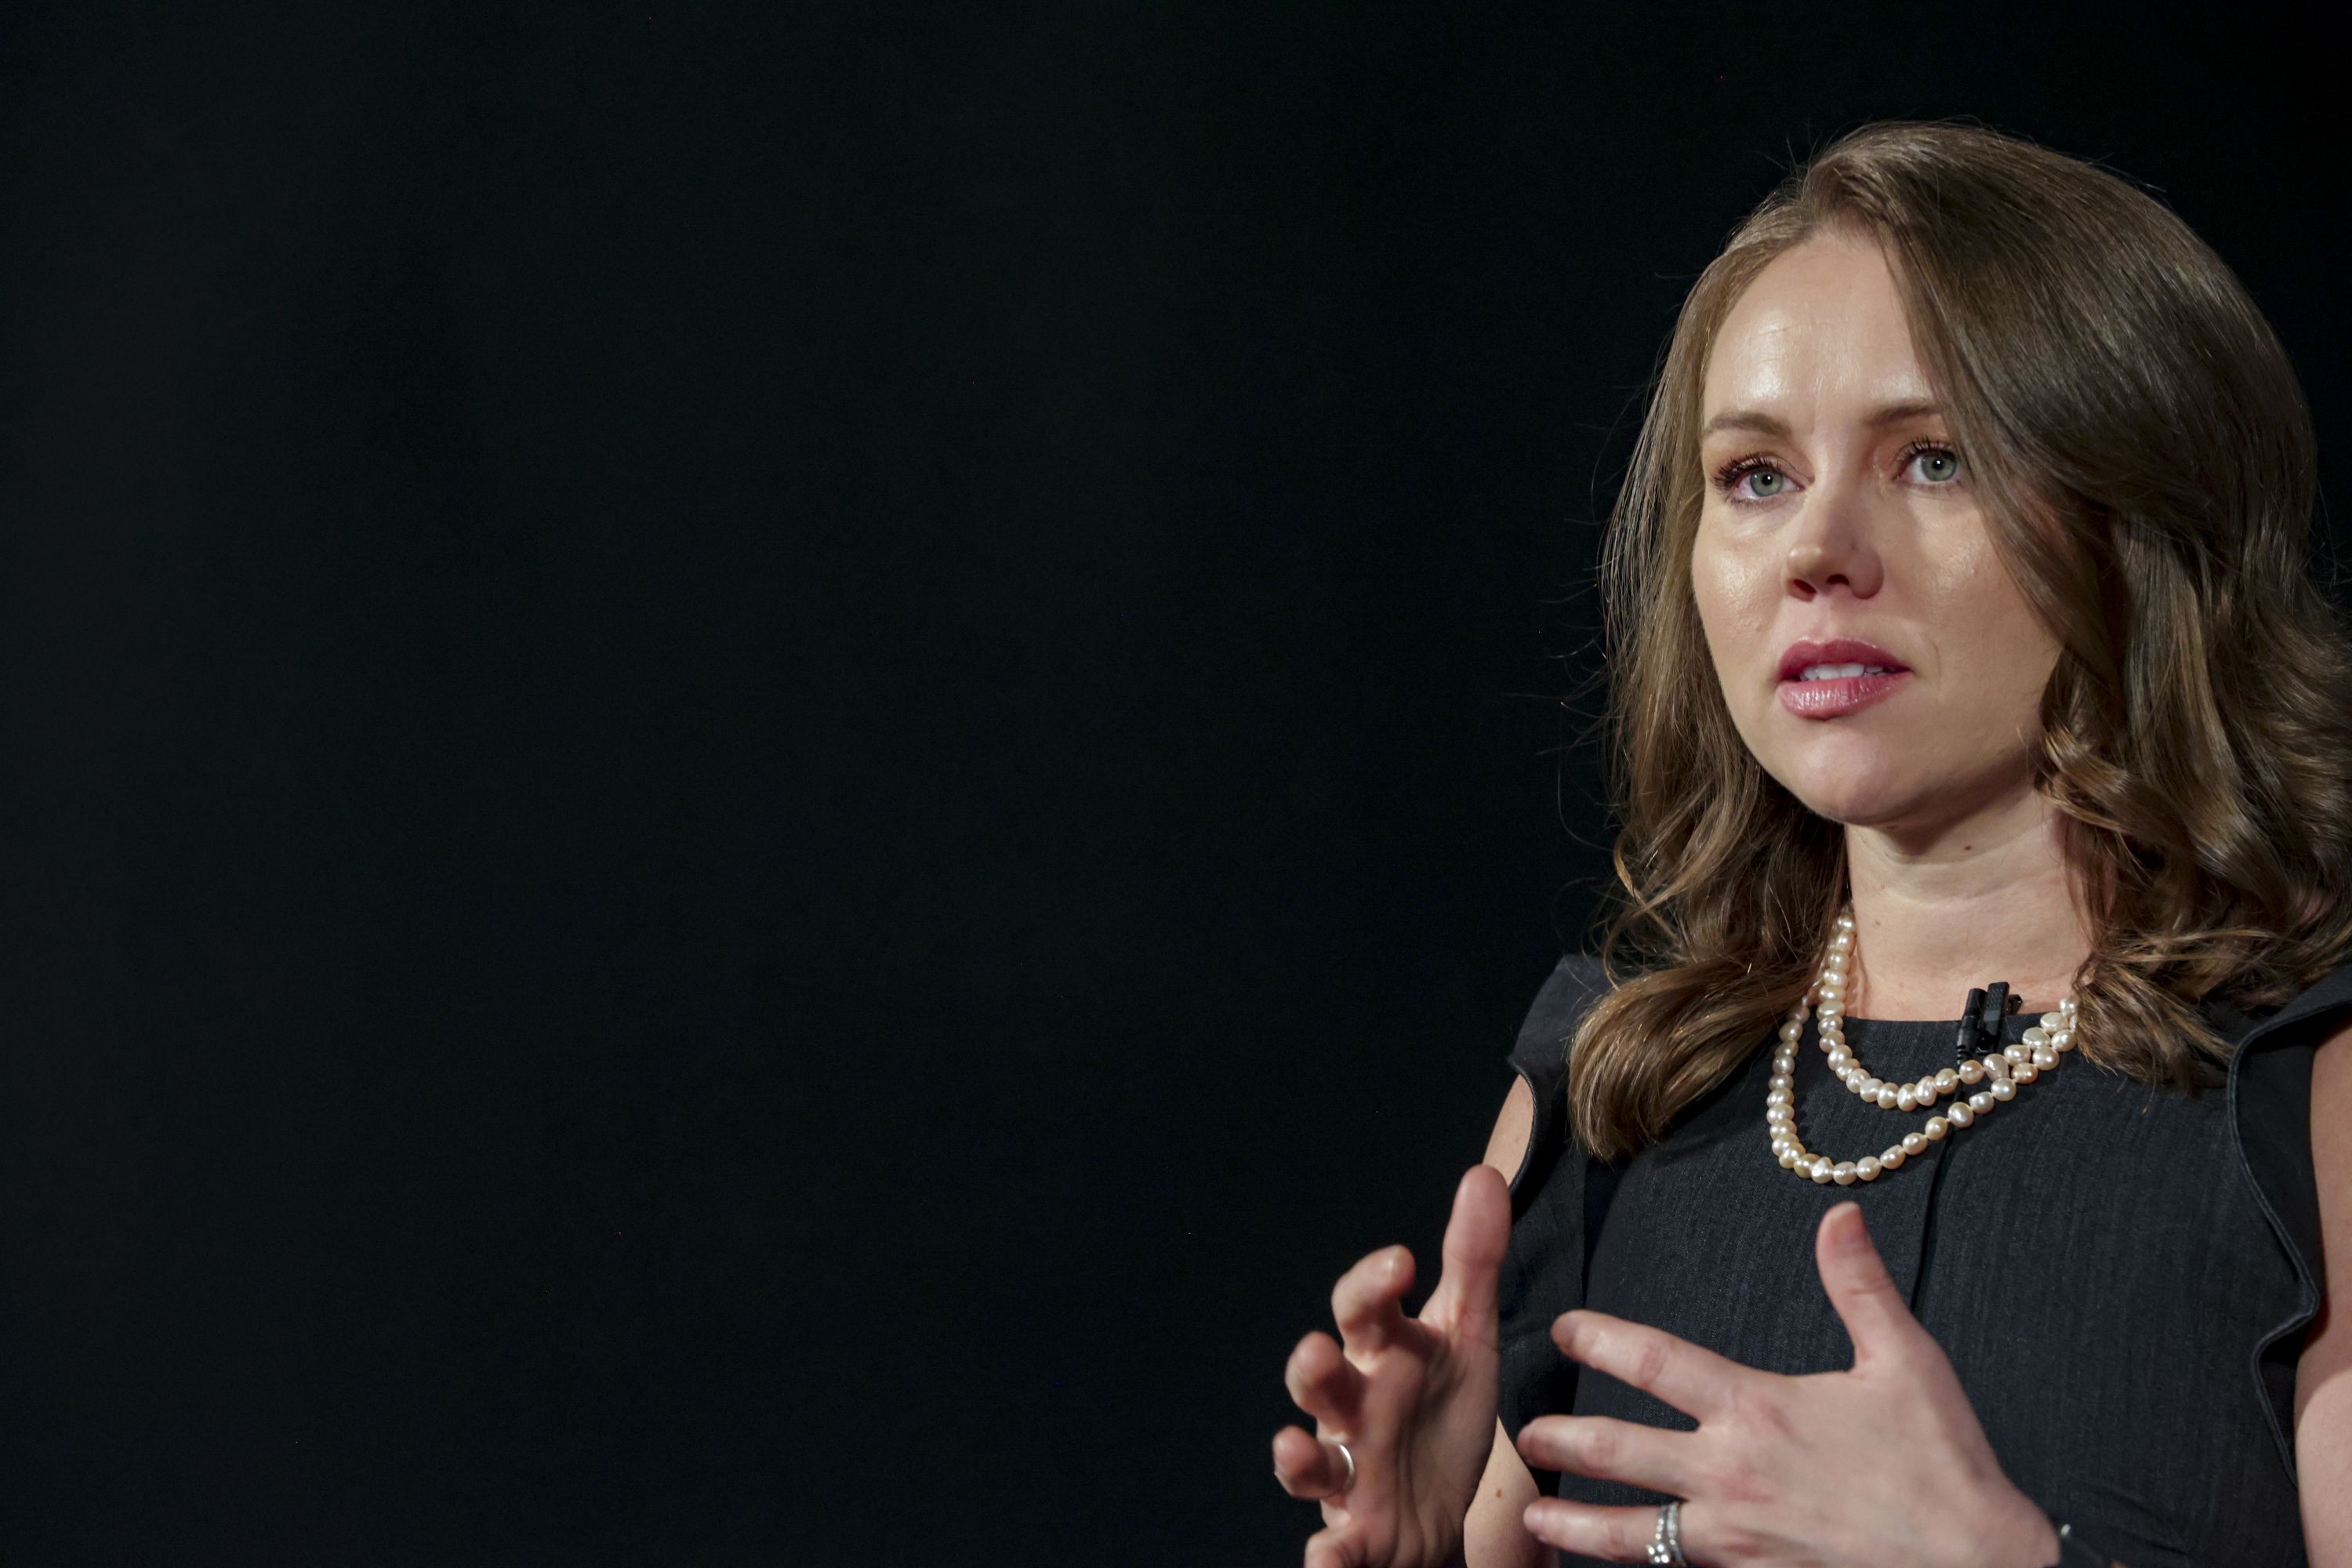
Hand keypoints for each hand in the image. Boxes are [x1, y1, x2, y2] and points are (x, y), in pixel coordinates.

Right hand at [1271, 1164, 1511, 1567]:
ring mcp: (1347, 1471)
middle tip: (1319, 1352)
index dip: (1374, 1284)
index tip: (1401, 1261)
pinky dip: (1327, 1557)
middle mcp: (1352, 1408)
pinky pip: (1333, 1547)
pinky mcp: (1355, 1532)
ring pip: (1308, 1462)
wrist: (1440, 1513)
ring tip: (1296, 1452)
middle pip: (1319, 1382)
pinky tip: (1325, 1561)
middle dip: (1312, 1368)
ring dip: (1296, 1457)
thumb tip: (1483, 1173)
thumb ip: (1473, 1260)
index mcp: (1382, 1354)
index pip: (1364, 1309)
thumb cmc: (1441, 1413)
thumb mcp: (1466, 1337)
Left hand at [1514, 1201, 2061, 1567]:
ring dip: (1574, 1523)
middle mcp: (1730, 1474)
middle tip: (1522, 1434)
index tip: (1562, 1328)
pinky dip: (1633, 1567)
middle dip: (1562, 1440)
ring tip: (1531, 1515)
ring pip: (1631, 1531)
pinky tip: (1607, 1564)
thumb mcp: (1905, 1361)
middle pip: (1617, 1451)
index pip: (1655, 1363)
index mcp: (1757, 1409)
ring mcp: (1734, 1537)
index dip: (1600, 1340)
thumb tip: (1838, 1216)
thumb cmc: (1942, 1466)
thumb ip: (1860, 1286)